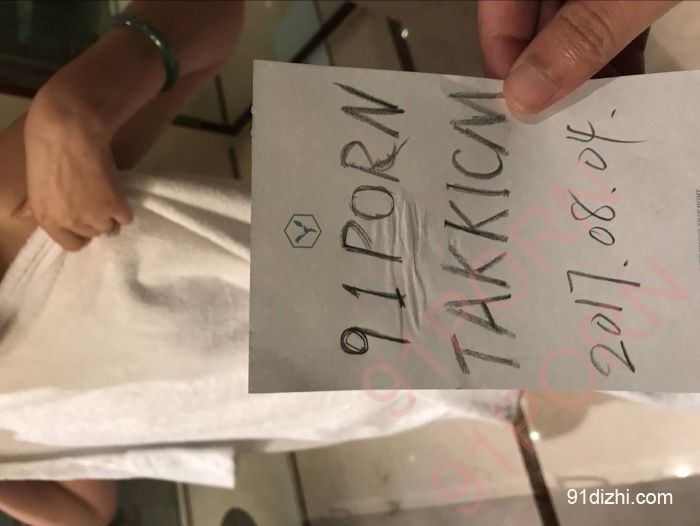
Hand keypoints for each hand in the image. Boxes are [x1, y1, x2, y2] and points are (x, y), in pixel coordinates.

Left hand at [20, 85, 132, 250]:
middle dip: (97, 220)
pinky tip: (117, 192)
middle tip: (97, 201)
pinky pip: (126, 217)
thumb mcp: (33, 183)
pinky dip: (125, 207)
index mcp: (47, 219)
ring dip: (112, 215)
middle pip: (94, 234)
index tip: (85, 220)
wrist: (66, 130)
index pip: (72, 245)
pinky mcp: (113, 204)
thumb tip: (20, 216)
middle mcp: (70, 222)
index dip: (81, 233)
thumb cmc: (44, 149)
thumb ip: (33, 205)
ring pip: (111, 228)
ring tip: (109, 195)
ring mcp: (93, 215)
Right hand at [478, 0, 678, 113]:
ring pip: (568, 27)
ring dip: (584, 70)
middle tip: (566, 127)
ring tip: (601, 113)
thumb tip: (524, 98)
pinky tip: (627, 86)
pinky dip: (613, 52)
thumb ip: (583, 34)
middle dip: (550, 74)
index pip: (499, 18)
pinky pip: (604, 20)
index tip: (529, 115)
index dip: (508, 66)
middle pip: (532, 25)